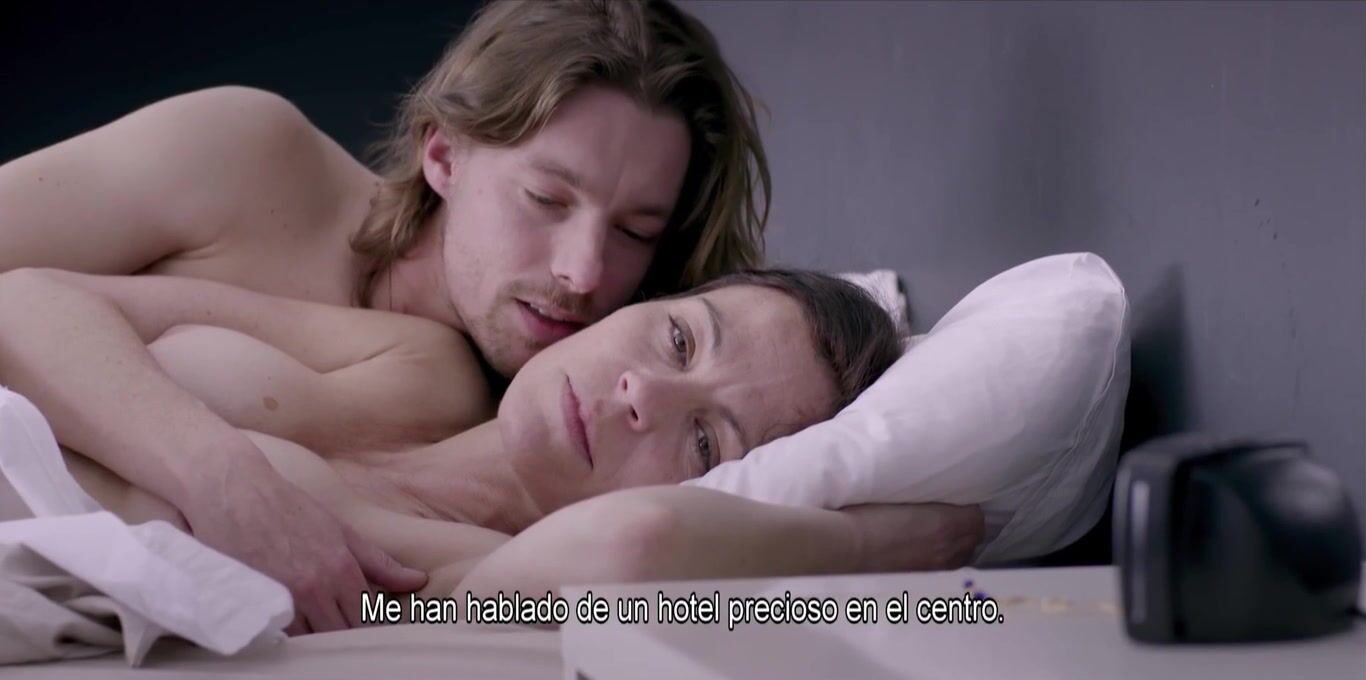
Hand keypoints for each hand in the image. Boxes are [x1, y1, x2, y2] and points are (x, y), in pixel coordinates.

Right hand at [179, 456, 427, 635]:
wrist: (237, 492)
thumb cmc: (291, 508)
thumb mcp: (341, 531)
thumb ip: (380, 562)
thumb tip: (418, 581)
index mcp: (343, 570)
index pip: (368, 620)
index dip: (370, 629)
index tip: (371, 632)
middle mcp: (317, 588)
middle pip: (342, 635)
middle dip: (346, 638)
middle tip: (347, 637)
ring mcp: (285, 599)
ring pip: (311, 641)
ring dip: (318, 640)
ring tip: (319, 631)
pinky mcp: (255, 604)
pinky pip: (280, 637)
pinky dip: (289, 638)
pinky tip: (293, 630)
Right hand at [841, 502, 984, 571]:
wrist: (845, 547)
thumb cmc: (866, 515)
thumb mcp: (899, 496)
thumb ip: (924, 500)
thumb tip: (931, 499)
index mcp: (944, 525)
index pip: (976, 519)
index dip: (968, 511)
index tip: (955, 504)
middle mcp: (946, 550)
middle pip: (973, 540)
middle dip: (965, 529)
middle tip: (949, 519)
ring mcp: (934, 569)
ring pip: (960, 558)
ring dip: (955, 547)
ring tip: (939, 539)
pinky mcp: (920, 581)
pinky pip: (943, 572)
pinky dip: (940, 563)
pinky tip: (924, 556)